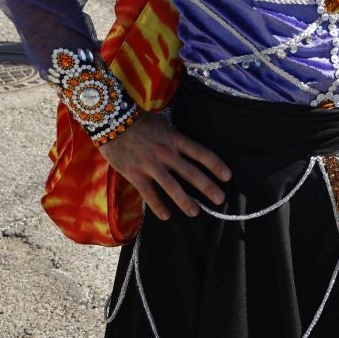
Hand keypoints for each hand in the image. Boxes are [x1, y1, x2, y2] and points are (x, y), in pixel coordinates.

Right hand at [97, 111, 230, 220]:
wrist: (111, 121)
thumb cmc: (138, 121)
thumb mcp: (162, 123)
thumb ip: (174, 136)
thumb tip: (186, 146)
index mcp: (174, 139)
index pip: (200, 153)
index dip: (215, 165)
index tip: (227, 176)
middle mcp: (166, 153)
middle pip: (191, 173)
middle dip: (207, 187)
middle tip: (220, 199)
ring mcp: (150, 165)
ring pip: (172, 187)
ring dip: (185, 201)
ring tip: (195, 212)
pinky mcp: (135, 174)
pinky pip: (149, 194)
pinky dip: (158, 206)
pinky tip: (166, 216)